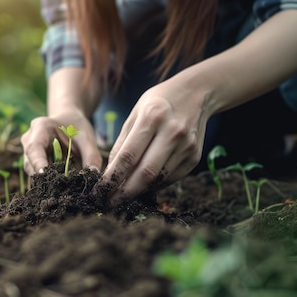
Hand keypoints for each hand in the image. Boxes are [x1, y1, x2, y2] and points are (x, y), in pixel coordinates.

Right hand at [21, 111, 101, 175]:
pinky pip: (36, 173)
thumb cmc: (77, 127)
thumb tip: (92, 175)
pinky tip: (61, 177)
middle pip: (30, 163)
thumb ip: (91, 156)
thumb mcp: (87, 138)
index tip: (46, 175)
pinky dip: (49, 178)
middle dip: (46, 175)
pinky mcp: (30, 160)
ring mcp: (28, 150)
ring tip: (66, 179)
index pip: (34, 148)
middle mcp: (29, 138)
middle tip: (65, 184)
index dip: (38, 163)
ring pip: (32, 171)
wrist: (69, 121)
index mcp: (41, 127)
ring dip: (48, 178)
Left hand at [101, 81, 208, 203]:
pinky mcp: (195, 156)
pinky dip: (155, 185)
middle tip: (109, 203)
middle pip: (146, 173)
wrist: (196, 94)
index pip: (128, 156)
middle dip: (125, 192)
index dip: (112, 178)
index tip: (100, 191)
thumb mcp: (135, 113)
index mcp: (152, 117)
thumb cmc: (158, 103)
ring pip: (159, 179)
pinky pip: (171, 178)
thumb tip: (110, 172)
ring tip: (123, 195)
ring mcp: (187, 146)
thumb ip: (122, 142)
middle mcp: (172, 132)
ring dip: (139, 191)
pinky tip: (143, 184)